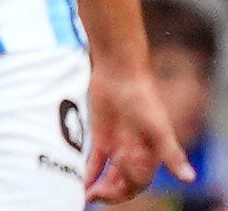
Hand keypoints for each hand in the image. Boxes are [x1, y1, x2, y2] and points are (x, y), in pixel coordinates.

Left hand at [85, 63, 193, 202]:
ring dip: (98, 187)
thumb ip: (171, 153)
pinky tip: (80, 182)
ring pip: (108, 175)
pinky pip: (95, 160)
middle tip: (93, 197)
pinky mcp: (101, 136)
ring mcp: (117, 146)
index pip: (138, 183)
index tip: (107, 194)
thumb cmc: (144, 98)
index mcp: (150, 155)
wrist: (120, 73)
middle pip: (122, 182)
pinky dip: (89, 172)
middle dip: (110, 193)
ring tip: (84, 196)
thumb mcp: (159, 128)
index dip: (125, 192)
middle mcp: (134, 153)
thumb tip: (190, 178)